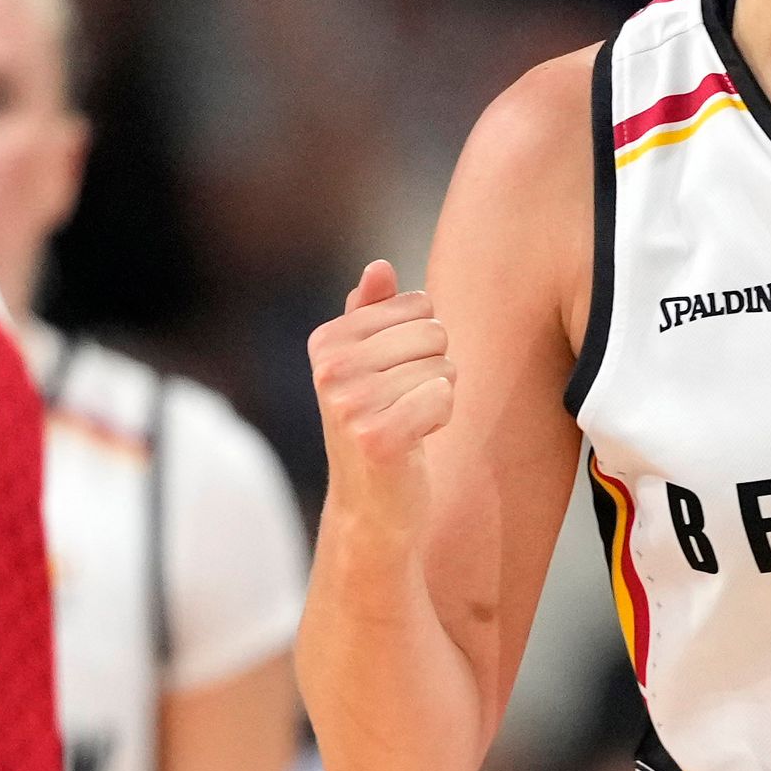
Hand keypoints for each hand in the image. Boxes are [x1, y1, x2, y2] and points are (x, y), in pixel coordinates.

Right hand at [308, 261, 452, 534]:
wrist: (372, 505)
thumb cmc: (378, 425)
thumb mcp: (370, 365)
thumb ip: (372, 313)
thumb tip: (379, 266)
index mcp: (327, 341)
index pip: (418, 303)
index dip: (421, 342)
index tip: (393, 378)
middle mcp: (331, 368)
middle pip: (433, 331)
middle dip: (434, 368)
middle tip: (404, 404)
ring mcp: (350, 403)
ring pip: (442, 365)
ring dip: (438, 396)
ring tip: (407, 422)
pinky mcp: (377, 436)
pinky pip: (443, 396)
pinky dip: (440, 418)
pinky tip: (414, 441)